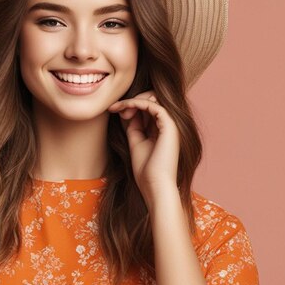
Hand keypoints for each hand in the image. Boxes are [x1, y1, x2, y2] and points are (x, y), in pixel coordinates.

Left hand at [108, 90, 180, 211]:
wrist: (155, 186)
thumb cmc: (146, 171)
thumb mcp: (136, 142)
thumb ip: (135, 127)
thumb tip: (129, 111)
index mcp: (162, 131)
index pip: (147, 109)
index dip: (130, 106)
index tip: (114, 110)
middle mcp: (168, 126)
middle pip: (151, 100)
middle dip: (132, 101)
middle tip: (116, 109)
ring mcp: (171, 125)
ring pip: (153, 99)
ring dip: (133, 100)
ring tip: (120, 109)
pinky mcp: (170, 125)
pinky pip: (153, 105)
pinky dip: (137, 103)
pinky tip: (125, 108)